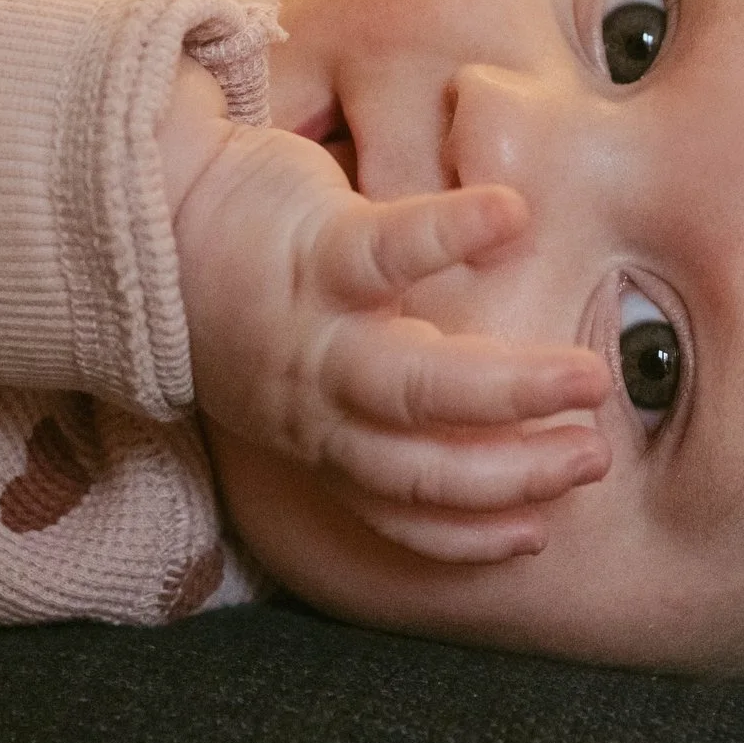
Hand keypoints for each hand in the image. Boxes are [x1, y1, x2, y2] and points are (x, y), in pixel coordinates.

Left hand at [165, 64, 612, 562]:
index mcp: (317, 432)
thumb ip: (374, 397)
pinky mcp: (313, 249)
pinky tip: (514, 218)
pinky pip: (391, 250)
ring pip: (413, 384)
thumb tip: (474, 419)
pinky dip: (454, 235)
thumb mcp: (301, 367)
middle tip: (592, 459)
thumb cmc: (251, 286)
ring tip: (586, 377)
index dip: (466, 533)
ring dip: (507, 392)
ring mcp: (313, 329)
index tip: (539, 534)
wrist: (151, 207)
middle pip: (415, 465)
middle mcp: (313, 400)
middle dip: (511, 475)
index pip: (394, 507)